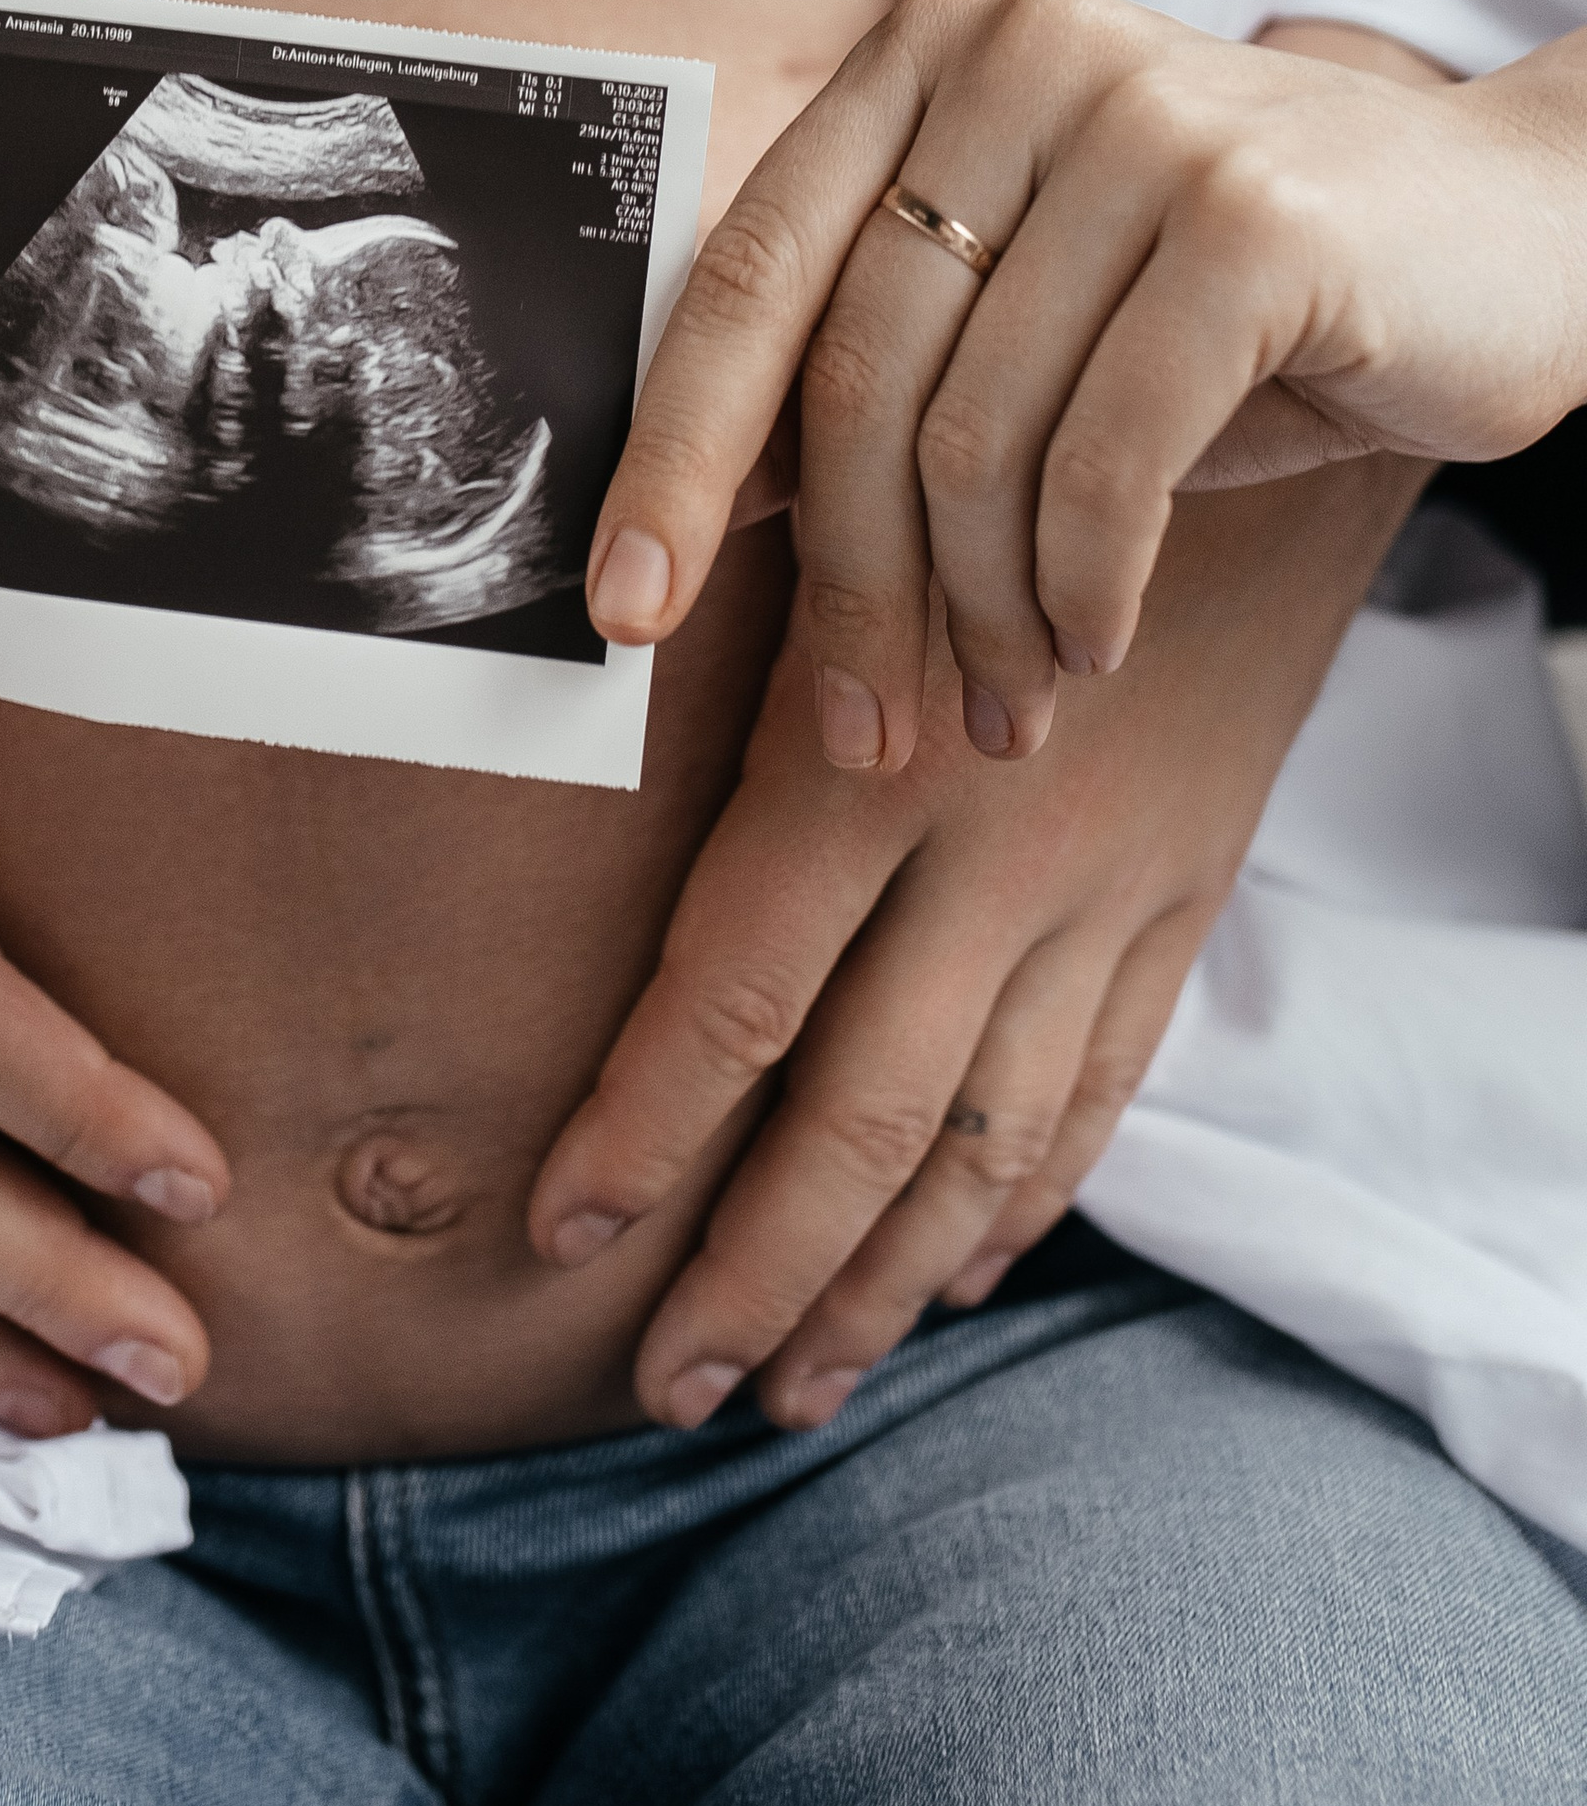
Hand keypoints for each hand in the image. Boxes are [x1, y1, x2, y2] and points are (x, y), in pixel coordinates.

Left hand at [534, 455, 1424, 1431]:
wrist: (1262, 412)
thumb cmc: (986, 439)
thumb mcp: (836, 518)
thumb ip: (716, 636)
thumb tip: (544, 690)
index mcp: (872, 758)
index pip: (732, 995)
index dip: (640, 1132)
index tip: (555, 1231)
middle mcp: (992, 853)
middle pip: (856, 1120)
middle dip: (751, 1273)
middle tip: (662, 1393)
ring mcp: (1106, 896)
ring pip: (982, 1149)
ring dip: (880, 1284)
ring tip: (790, 1390)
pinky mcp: (1183, 902)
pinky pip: (1099, 1095)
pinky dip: (1024, 1204)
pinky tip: (958, 1279)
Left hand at [586, 0, 1586, 764]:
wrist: (1525, 234)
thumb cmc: (1248, 295)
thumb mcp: (1038, 308)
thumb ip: (879, 366)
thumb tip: (698, 515)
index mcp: (931, 53)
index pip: (750, 273)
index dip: (671, 453)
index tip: (622, 609)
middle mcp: (1020, 55)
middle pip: (855, 379)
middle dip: (846, 592)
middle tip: (862, 730)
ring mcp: (1141, 120)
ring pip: (974, 441)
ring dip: (978, 619)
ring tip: (1003, 709)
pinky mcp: (1254, 218)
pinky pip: (1104, 465)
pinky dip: (1082, 590)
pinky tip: (1093, 648)